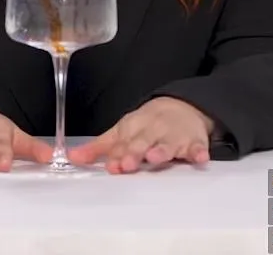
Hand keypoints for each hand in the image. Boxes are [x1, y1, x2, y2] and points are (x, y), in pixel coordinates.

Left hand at [68, 96, 214, 173]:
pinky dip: (198, 152)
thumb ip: (98, 148)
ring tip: (155, 158)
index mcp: (133, 128)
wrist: (181, 107)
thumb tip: (72, 158)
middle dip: (135, 153)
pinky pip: (197, 147)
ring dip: (161, 150)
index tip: (112, 165)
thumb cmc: (146, 125)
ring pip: (167, 144)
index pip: (123, 142)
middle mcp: (152, 131)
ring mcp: (173, 136)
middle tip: (127, 164)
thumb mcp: (121, 132)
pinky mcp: (194, 141)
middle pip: (143, 142)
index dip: (118, 154)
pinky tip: (199, 158)